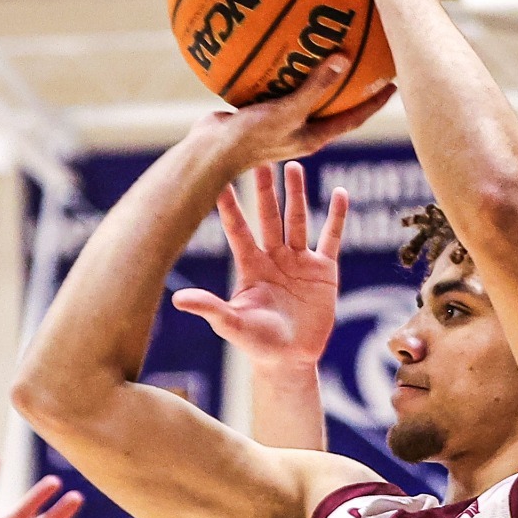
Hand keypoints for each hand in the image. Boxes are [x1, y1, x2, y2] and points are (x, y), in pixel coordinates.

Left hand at [173, 162, 346, 370]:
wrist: (290, 360)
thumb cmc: (257, 344)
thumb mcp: (232, 324)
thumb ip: (209, 308)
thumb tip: (177, 300)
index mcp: (251, 266)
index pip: (238, 230)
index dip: (230, 206)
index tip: (220, 180)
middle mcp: (274, 257)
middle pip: (268, 215)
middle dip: (264, 189)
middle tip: (260, 157)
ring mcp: (299, 261)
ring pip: (298, 219)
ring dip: (297, 194)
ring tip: (295, 166)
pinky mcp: (324, 270)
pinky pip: (331, 238)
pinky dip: (336, 216)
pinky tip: (340, 193)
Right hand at [195, 56, 396, 172]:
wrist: (209, 151)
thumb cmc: (251, 139)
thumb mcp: (288, 112)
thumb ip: (314, 88)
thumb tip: (343, 59)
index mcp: (314, 136)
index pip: (354, 118)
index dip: (375, 102)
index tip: (394, 84)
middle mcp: (301, 130)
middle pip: (335, 105)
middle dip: (351, 87)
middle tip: (368, 61)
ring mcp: (280, 121)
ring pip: (306, 94)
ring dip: (317, 75)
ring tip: (328, 47)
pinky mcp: (260, 111)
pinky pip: (279, 86)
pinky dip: (284, 69)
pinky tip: (282, 46)